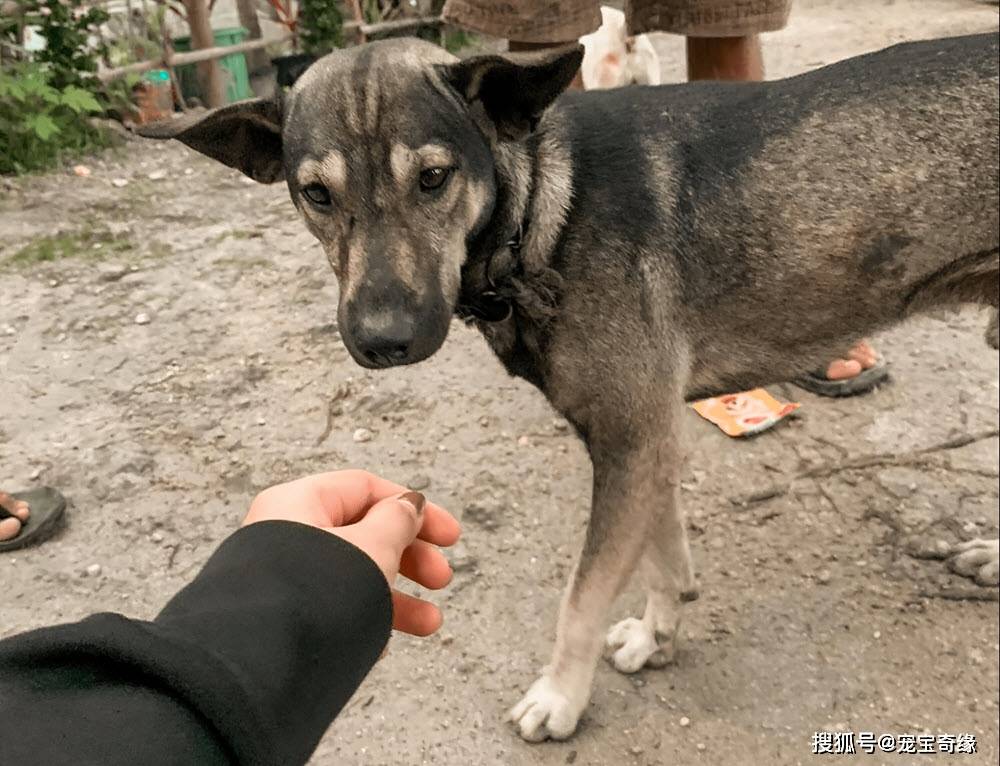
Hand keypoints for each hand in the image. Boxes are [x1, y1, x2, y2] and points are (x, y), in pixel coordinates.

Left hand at [243, 470, 460, 636]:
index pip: (366, 489)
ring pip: (353, 577)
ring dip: (397, 598)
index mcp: (299, 503)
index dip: (413, 508)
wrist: (260, 666)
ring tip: (428, 622)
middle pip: (364, 533)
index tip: (447, 535)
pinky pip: (333, 608)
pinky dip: (363, 619)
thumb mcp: (372, 547)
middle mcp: (285, 535)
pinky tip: (380, 643)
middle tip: (440, 578)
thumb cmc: (308, 597)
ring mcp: (283, 578)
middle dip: (410, 557)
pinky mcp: (284, 617)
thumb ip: (397, 521)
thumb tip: (409, 504)